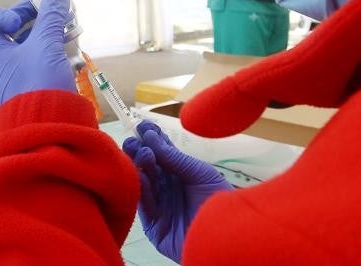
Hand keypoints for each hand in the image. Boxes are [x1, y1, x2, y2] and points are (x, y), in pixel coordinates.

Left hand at [0, 0, 74, 107]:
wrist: (47, 126)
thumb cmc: (36, 83)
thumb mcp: (45, 44)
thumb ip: (51, 15)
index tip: (19, 20)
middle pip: (8, 26)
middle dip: (32, 14)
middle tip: (53, 9)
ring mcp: (13, 71)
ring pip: (26, 40)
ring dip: (45, 28)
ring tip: (67, 21)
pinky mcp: (30, 81)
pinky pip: (36, 55)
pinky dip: (49, 44)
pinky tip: (69, 39)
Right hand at [122, 121, 232, 262]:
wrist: (226, 235)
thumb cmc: (220, 201)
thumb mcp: (200, 173)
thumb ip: (175, 158)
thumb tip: (150, 136)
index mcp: (180, 174)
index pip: (161, 153)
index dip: (151, 138)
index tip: (142, 125)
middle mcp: (167, 188)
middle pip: (148, 166)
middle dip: (140, 150)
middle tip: (134, 139)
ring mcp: (159, 205)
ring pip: (143, 183)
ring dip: (140, 166)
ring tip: (141, 152)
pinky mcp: (153, 225)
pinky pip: (144, 204)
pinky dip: (141, 188)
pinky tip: (141, 173)